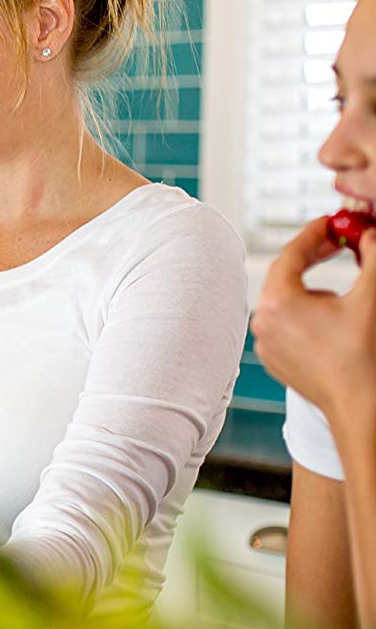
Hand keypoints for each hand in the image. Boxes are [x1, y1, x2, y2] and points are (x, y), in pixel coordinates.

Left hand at [252, 218, 375, 438]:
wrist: (358, 405)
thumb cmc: (361, 356)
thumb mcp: (369, 297)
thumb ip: (371, 256)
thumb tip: (369, 233)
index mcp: (278, 302)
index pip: (292, 253)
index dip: (315, 233)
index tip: (332, 223)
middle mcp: (263, 321)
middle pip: (285, 275)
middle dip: (313, 257)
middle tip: (338, 244)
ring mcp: (265, 342)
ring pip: (286, 301)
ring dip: (310, 287)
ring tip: (338, 290)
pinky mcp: (274, 358)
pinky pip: (285, 325)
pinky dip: (304, 315)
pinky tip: (329, 320)